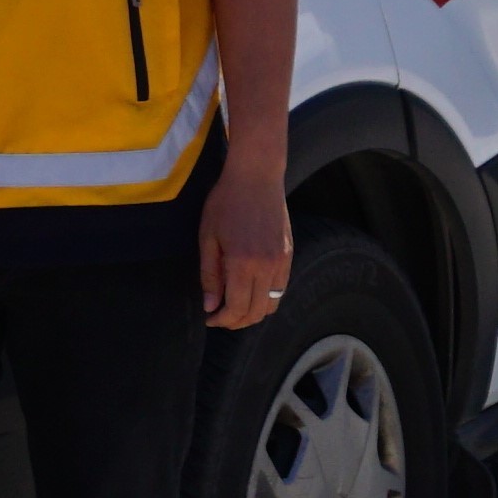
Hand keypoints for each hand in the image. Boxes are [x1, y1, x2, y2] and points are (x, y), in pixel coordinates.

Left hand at [195, 161, 294, 332]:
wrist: (257, 175)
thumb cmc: (226, 202)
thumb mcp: (208, 237)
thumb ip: (210, 275)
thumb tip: (210, 306)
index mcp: (243, 263)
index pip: (237, 308)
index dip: (222, 320)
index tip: (209, 318)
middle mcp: (266, 266)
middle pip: (256, 312)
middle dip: (236, 321)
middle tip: (220, 317)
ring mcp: (281, 261)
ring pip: (271, 304)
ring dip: (253, 312)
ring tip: (235, 307)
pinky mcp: (288, 254)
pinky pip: (280, 288)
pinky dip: (266, 297)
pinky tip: (250, 290)